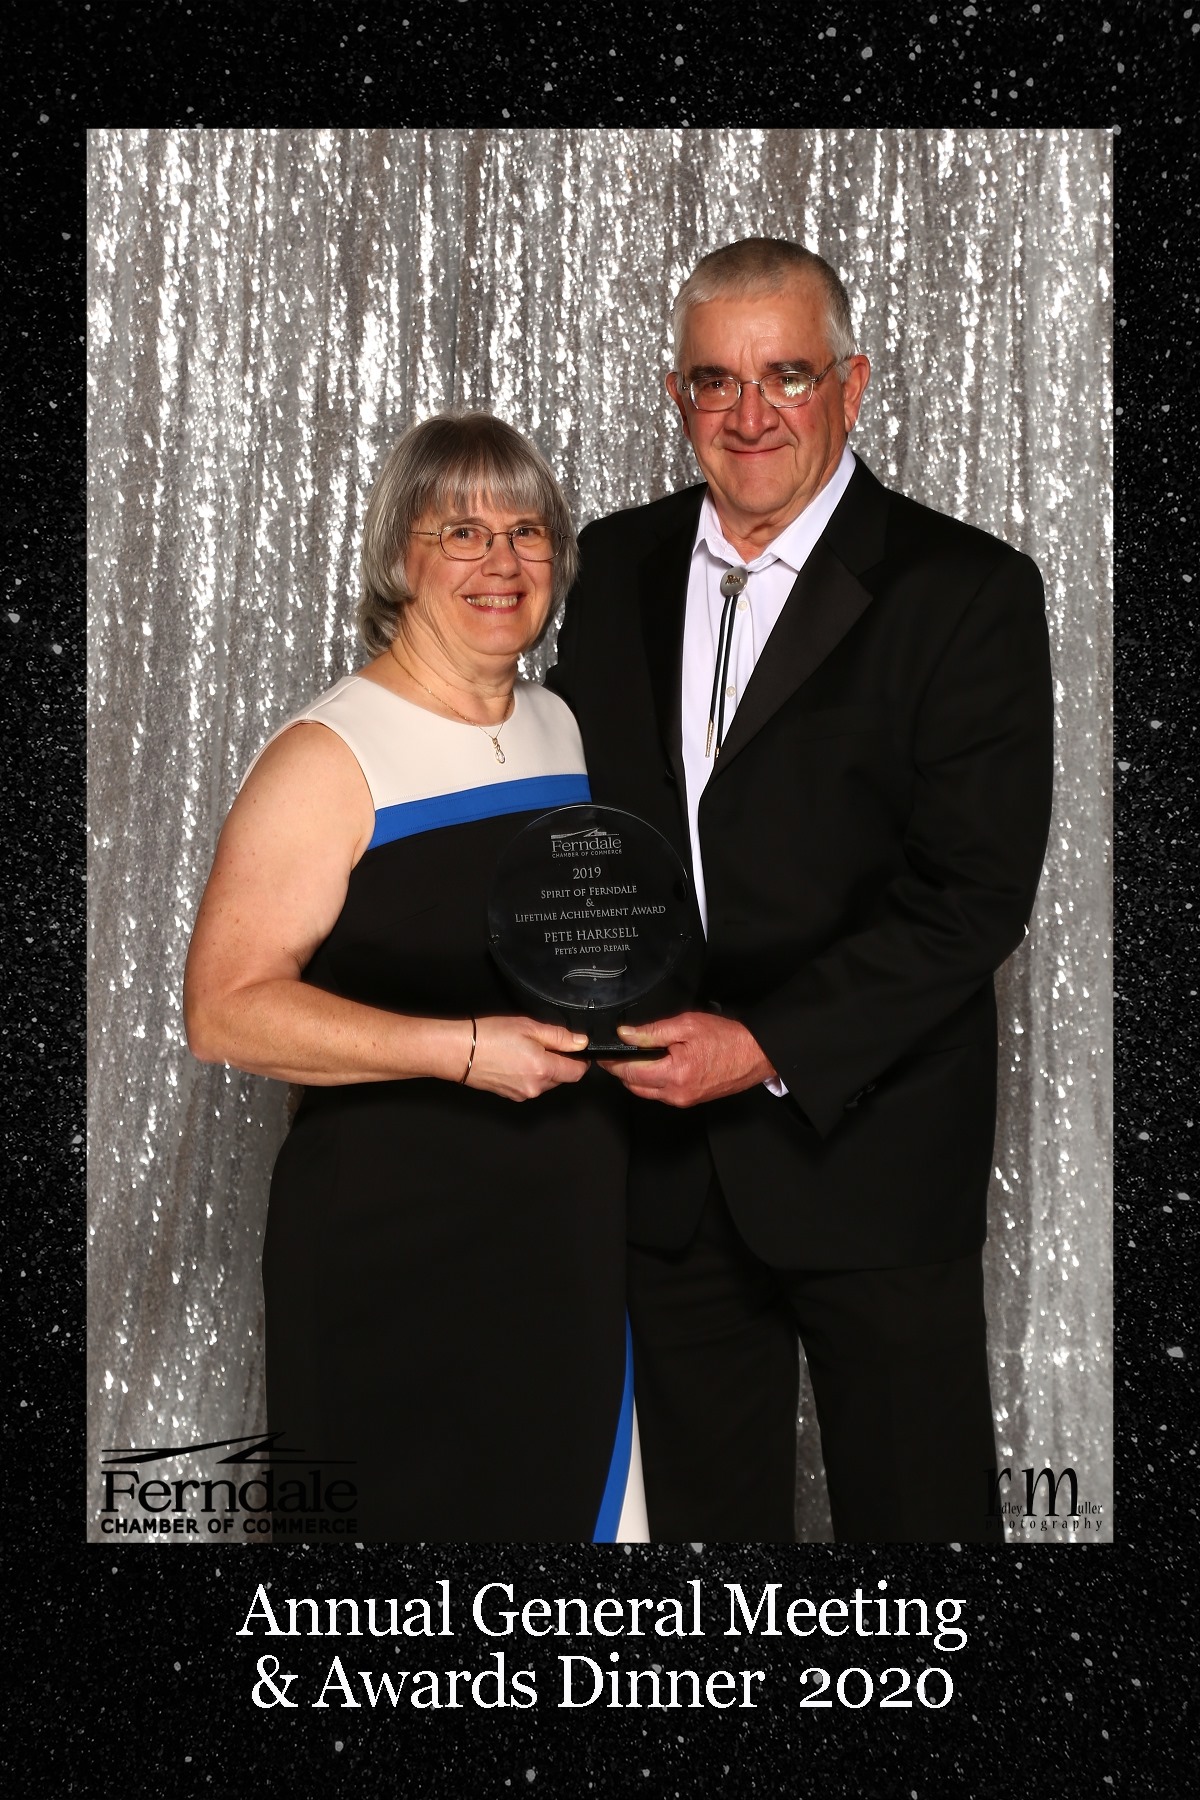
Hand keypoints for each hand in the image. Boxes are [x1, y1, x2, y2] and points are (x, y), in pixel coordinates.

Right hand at [465, 1016, 589, 1101]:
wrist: (458, 1052)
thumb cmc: (489, 1036)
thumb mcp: (529, 1026)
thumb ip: (560, 1036)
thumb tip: (581, 1042)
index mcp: (544, 1069)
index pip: (577, 1072)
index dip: (579, 1058)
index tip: (574, 1047)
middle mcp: (535, 1087)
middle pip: (562, 1078)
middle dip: (559, 1062)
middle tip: (541, 1042)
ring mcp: (522, 1094)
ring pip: (545, 1082)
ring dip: (543, 1068)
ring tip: (523, 1049)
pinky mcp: (510, 1095)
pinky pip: (529, 1085)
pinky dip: (528, 1074)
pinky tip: (513, 1059)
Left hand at [599, 1012, 775, 1107]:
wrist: (755, 1054)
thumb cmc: (727, 1038)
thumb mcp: (686, 1025)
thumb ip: (652, 1031)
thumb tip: (625, 1034)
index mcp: (674, 1074)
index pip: (629, 1072)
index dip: (612, 1062)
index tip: (603, 1053)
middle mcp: (676, 1094)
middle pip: (634, 1085)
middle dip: (621, 1070)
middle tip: (616, 1052)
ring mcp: (683, 1100)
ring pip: (646, 1091)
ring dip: (636, 1076)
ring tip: (635, 1056)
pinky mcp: (690, 1100)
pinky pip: (661, 1093)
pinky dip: (652, 1080)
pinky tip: (655, 1064)